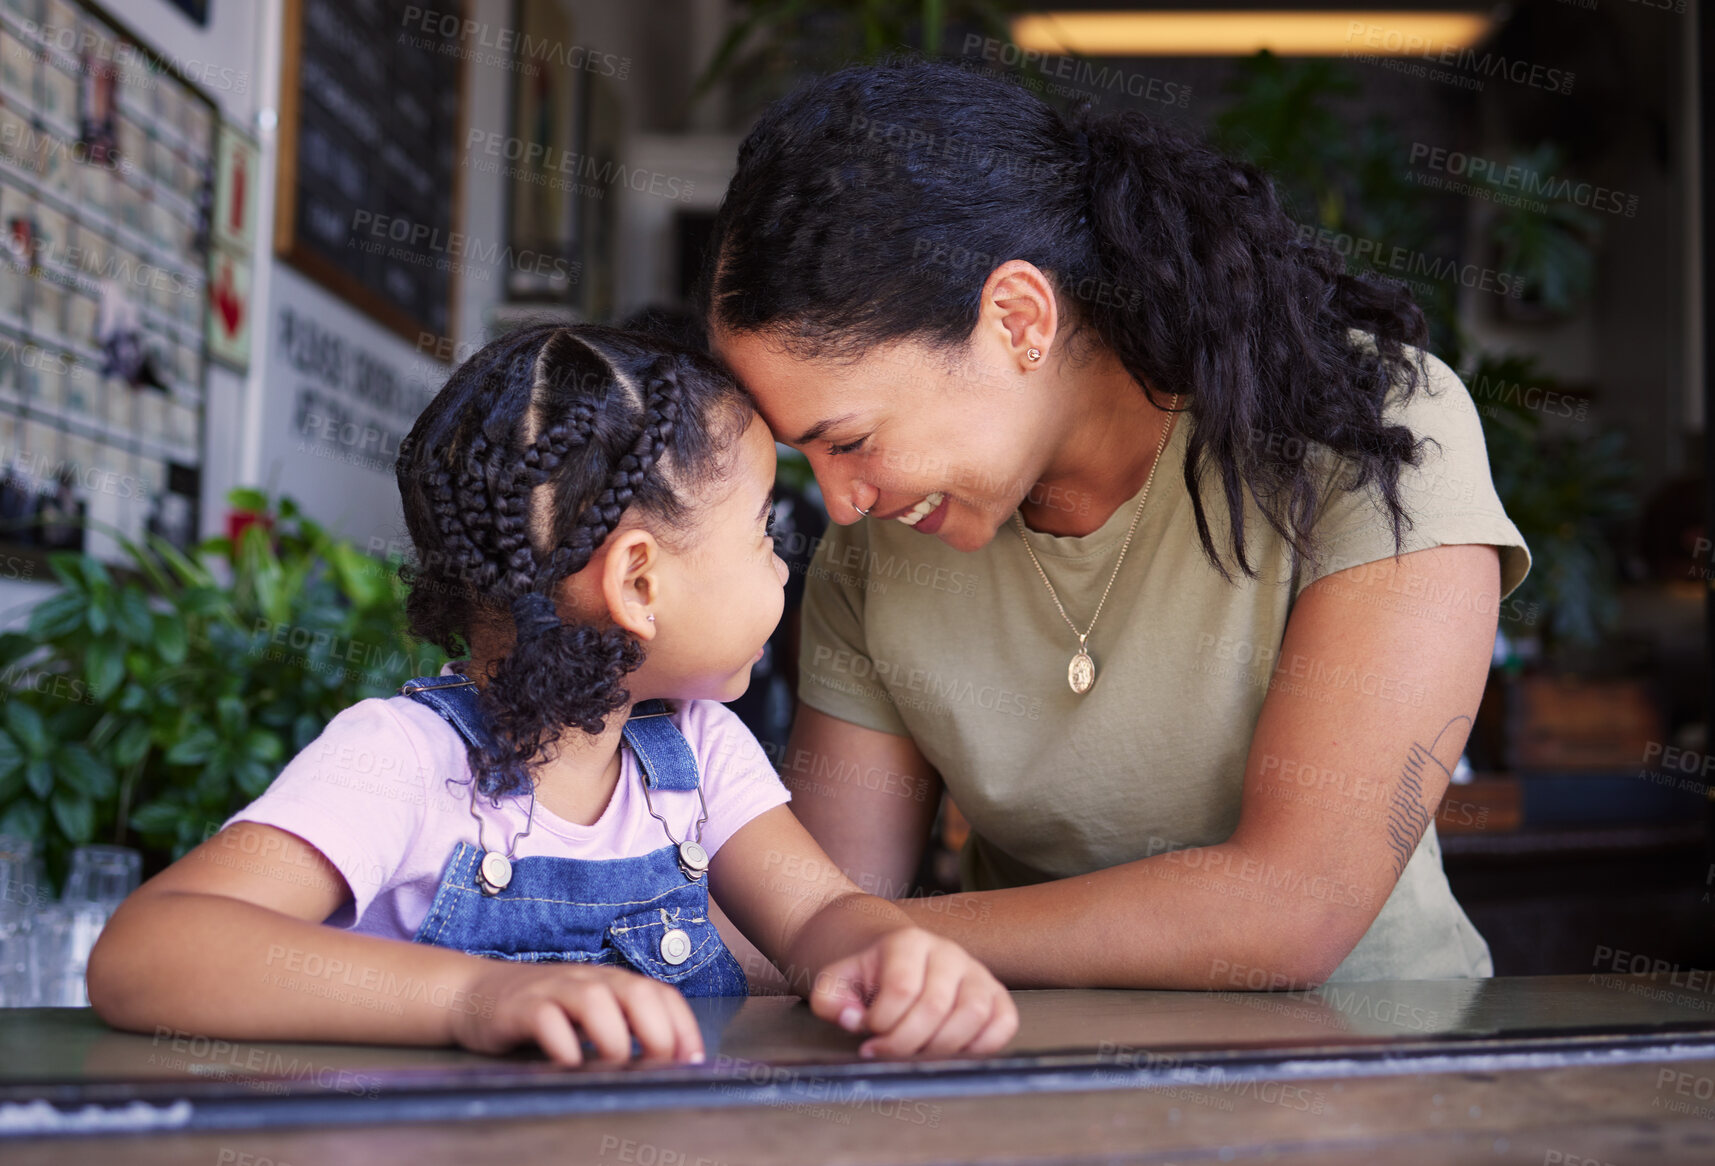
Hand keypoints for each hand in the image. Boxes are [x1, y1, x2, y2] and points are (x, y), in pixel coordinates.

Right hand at [451, 960, 704, 1065]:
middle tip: (659, 1065)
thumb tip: (668, 1061)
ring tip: (615, 1065)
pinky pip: (546, 1019)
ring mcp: (554, 989)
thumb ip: (624, 1028)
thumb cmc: (543, 1010)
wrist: (476, 993)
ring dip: (613, 1037)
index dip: (682, 1025)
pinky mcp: (520, 1006)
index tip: (693, 1059)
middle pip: (635, 993)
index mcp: (612, 981)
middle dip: (656, 1031)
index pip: (661, 994)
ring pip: (595, 1001)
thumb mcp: (589, 1013)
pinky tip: (570, 1063)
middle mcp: (588, 979)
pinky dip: (563, 1043)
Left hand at [808, 927, 1016, 1058]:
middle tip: (886, 1052)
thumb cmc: (868, 978)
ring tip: (915, 1053)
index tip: (867, 1036)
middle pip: (935, 1007)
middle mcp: (949, 952)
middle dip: (905, 1043)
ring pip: (972, 1016)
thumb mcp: (837, 982)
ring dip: (940, 1048)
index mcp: (908, 942)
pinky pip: (1003, 1025)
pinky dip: (981, 1047)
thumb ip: (830, 999)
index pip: (901, 990)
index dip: (881, 1024)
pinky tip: (949, 1052)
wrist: (897, 962)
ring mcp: (977, 973)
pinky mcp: (998, 996)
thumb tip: (852, 1018)